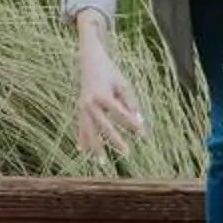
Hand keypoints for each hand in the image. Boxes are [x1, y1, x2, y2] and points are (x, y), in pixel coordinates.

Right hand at [77, 39, 145, 155]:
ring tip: (102, 162)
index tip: (143, 133)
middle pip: (103, 126)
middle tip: (127, 153)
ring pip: (89, 131)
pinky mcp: (79, 108)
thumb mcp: (122, 83)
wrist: (88, 61)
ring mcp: (82, 107)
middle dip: (115, 140)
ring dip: (95, 146)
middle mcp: (89, 103)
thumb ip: (130, 101)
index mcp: (102, 95)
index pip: (119, 113)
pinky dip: (82, 138)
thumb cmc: (109, 72)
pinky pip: (81, 126)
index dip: (132, 123)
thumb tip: (138, 120)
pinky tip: (82, 150)